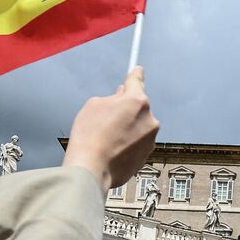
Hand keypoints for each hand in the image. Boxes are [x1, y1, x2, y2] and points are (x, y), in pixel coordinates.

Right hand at [62, 66, 159, 192]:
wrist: (91, 169)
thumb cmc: (89, 135)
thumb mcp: (94, 105)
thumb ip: (113, 97)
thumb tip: (122, 96)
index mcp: (137, 101)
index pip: (137, 81)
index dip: (136, 74)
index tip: (138, 70)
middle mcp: (149, 119)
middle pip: (138, 106)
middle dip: (126, 109)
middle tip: (107, 119)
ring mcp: (150, 139)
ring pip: (138, 126)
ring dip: (127, 128)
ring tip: (107, 139)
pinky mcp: (146, 156)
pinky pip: (137, 144)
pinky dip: (127, 145)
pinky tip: (111, 151)